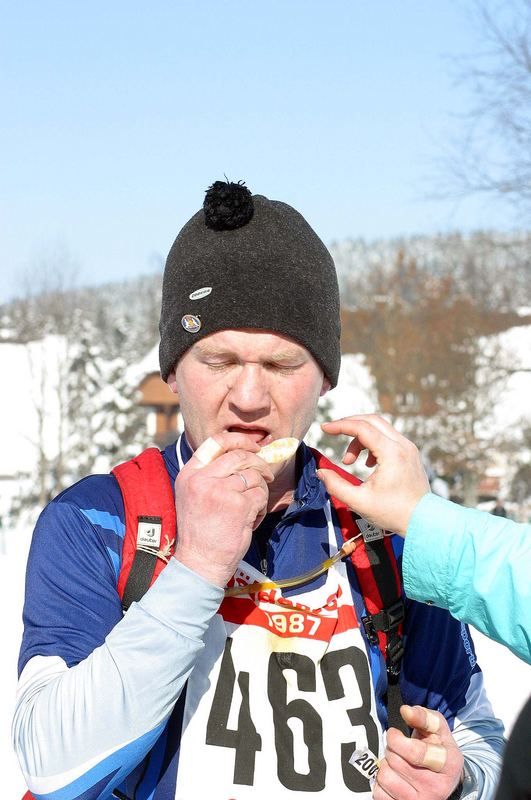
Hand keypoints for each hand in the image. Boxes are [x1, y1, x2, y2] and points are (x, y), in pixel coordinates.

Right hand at [173, 433, 273, 586]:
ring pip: (254, 476)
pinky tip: (249, 521)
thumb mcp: (194, 495)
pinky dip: (260, 508)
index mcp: (189, 474)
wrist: (199, 562)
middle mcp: (202, 479)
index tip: (254, 446)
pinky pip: (260, 495)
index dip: (239, 440)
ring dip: (259, 491)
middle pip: (240, 456)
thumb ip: (211, 474)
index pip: (216, 442)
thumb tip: (245, 454)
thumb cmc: (200, 531)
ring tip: (250, 508)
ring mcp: (220, 490)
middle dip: (259, 463)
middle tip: (266, 474)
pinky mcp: (238, 505)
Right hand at [316, 414, 429, 534]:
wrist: (423, 521)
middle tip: (333, 433)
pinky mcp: (410, 453)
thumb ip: (336, 485)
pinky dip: (372, 442)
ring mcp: (408, 448)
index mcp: (391, 453)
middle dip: (349, 424)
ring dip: (360, 438)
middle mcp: (402, 445)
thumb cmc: (394, 513)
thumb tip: (321, 471)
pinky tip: (367, 463)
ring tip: (349, 461)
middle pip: (371, 420)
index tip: (324, 428)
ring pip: (379, 428)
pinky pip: (388, 437)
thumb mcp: (359, 502)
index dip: (340, 426)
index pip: (361, 428)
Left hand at [373, 704, 463, 799]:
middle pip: (396, 761)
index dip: (397, 739)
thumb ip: (423, 716)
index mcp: (448, 764)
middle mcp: (437, 788)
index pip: (415, 752)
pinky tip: (394, 778)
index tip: (394, 733)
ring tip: (397, 763)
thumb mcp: (438, 729)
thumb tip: (406, 711)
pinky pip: (378, 793)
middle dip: (392, 749)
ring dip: (386, 765)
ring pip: (385, 776)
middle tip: (399, 749)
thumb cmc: (438, 750)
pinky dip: (380, 783)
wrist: (445, 779)